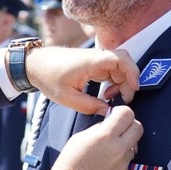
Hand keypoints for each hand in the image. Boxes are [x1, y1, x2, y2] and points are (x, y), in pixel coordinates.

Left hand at [24, 46, 139, 115]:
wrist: (36, 65)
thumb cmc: (49, 77)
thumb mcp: (67, 98)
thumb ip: (89, 106)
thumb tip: (108, 112)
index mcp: (91, 62)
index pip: (121, 59)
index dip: (132, 72)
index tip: (134, 88)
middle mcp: (96, 58)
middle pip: (124, 64)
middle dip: (128, 82)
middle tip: (123, 100)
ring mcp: (95, 60)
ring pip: (119, 68)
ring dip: (121, 83)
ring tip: (110, 98)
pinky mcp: (93, 65)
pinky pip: (111, 71)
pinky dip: (113, 82)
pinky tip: (105, 93)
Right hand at [48, 106, 142, 169]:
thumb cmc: (69, 165)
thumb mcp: (79, 138)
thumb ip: (97, 128)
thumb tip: (108, 123)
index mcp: (105, 136)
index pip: (127, 114)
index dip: (122, 112)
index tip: (117, 115)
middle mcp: (118, 149)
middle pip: (138, 128)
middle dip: (130, 125)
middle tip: (119, 129)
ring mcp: (123, 163)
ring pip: (133, 146)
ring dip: (125, 143)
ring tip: (109, 149)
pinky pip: (127, 161)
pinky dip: (120, 159)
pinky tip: (106, 164)